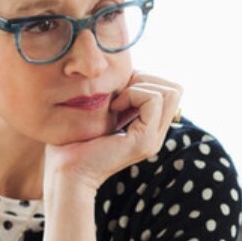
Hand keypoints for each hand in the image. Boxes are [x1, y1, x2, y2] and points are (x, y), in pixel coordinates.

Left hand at [44, 72, 181, 192]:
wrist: (66, 171)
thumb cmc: (74, 140)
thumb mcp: (101, 110)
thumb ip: (118, 95)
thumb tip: (126, 70)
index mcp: (149, 128)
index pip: (169, 90)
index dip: (145, 80)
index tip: (118, 89)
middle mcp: (156, 134)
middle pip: (175, 89)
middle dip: (146, 79)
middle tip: (119, 91)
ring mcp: (153, 139)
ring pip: (171, 92)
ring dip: (141, 86)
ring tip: (116, 100)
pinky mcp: (144, 140)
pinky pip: (153, 100)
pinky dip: (133, 94)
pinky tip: (113, 107)